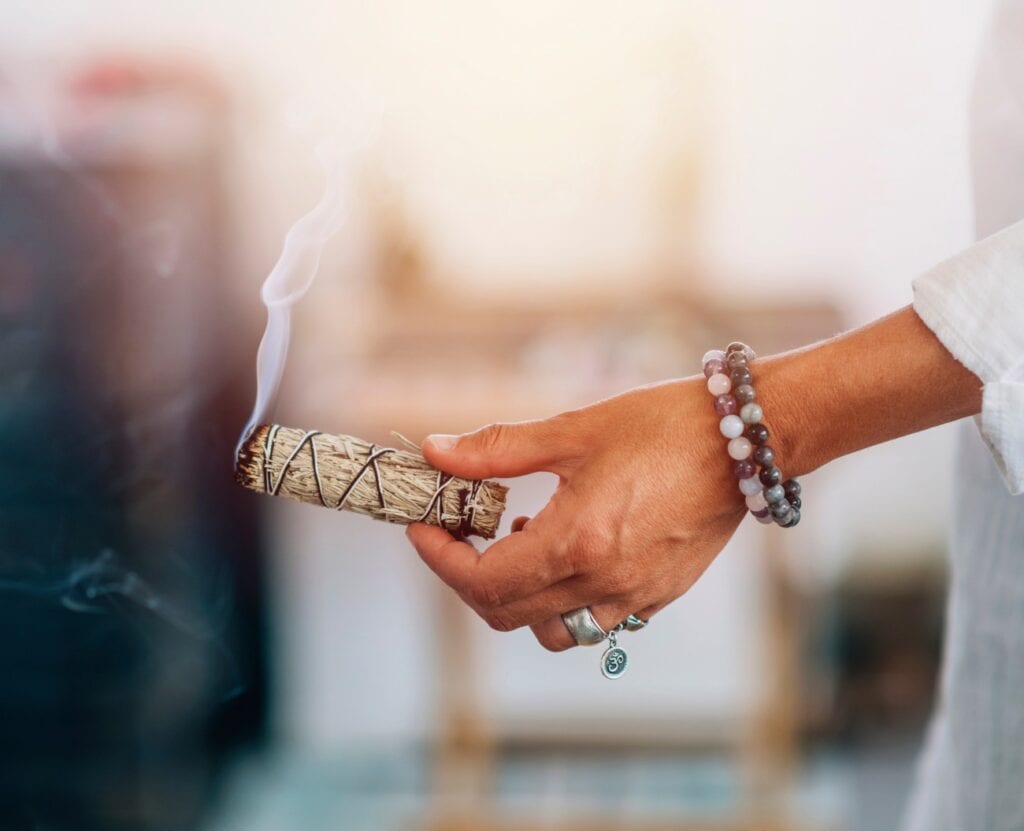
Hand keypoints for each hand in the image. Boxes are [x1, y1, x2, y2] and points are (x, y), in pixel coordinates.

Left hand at [405, 376, 746, 650]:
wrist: (747, 440)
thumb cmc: (663, 425)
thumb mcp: (573, 431)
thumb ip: (497, 449)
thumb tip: (435, 451)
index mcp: (576, 542)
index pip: (482, 581)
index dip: (440, 559)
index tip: (422, 526)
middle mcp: (604, 583)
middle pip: (506, 613)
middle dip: (467, 575)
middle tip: (458, 530)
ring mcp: (635, 596)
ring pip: (550, 629)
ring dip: (516, 595)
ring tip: (519, 535)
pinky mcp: (660, 594)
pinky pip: (593, 620)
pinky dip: (562, 597)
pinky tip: (568, 545)